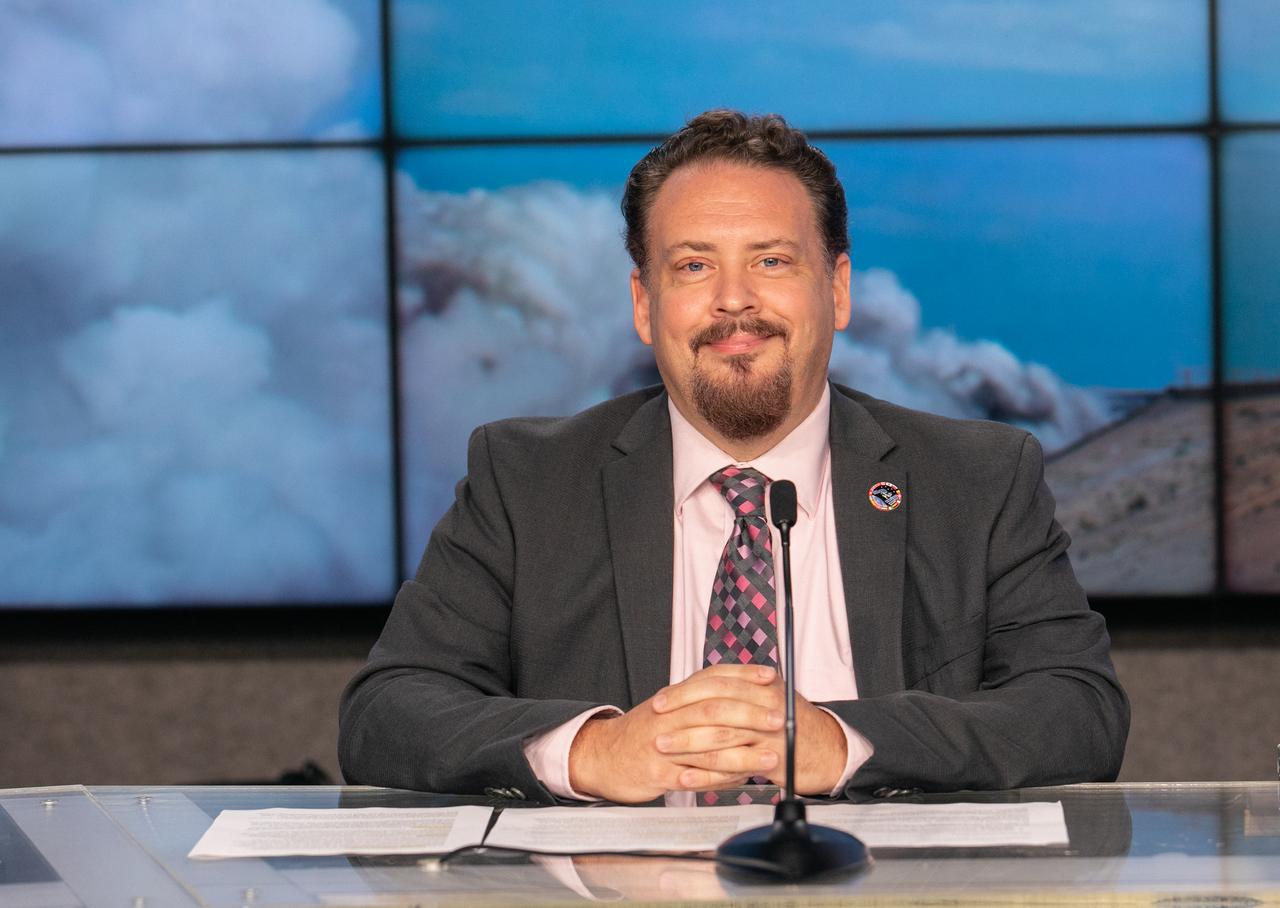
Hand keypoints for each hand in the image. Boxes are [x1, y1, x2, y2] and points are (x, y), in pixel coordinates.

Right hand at [568, 664, 781, 802]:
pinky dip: (720, 779)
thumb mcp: (668, 707)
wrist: (602, 756)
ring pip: (708, 746)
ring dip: (744, 753)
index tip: (770, 676)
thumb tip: (741, 690)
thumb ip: (699, 699)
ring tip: (770, 757)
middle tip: (778, 718)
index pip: (712, 678)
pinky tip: (742, 780)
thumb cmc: (642, 733)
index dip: (743, 675)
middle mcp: (668, 716)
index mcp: (674, 697)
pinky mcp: (659, 773)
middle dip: (751, 714)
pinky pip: (695, 777)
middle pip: (714, 710)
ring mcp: (663, 745)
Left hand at [651, 667, 847, 795]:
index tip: (660, 701)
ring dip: (687, 742)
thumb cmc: (790, 723)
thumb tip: (694, 690)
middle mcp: (765, 700)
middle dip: (680, 715)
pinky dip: (706, 773)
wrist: (828, 748)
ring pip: (721, 734)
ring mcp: (770, 728)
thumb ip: (736, 692)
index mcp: (760, 682)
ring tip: (663, 748)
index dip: (684, 690)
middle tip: (655, 725)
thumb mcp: (766, 698)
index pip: (715, 680)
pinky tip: (686, 776)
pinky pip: (733, 764)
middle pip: (714, 705)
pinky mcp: (774, 755)